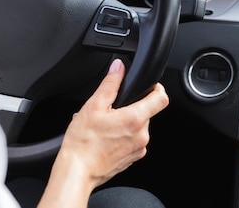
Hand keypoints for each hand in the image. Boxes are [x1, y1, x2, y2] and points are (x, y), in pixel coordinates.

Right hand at [37, 59, 168, 207]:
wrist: (77, 171)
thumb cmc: (83, 142)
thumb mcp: (94, 105)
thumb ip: (110, 83)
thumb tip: (119, 67)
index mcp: (135, 119)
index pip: (161, 98)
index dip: (157, 88)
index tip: (150, 86)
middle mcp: (142, 135)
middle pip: (146, 112)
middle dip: (131, 107)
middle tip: (110, 110)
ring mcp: (138, 149)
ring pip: (138, 127)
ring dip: (125, 122)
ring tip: (104, 126)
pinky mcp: (132, 158)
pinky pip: (132, 140)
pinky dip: (123, 136)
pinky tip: (105, 137)